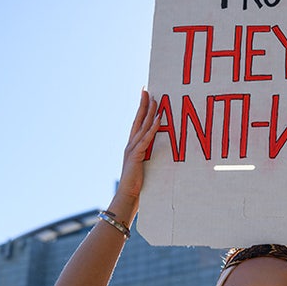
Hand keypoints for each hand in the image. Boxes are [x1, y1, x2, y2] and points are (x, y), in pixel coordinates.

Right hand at [114, 89, 158, 210]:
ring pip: (142, 126)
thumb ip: (148, 157)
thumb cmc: (137, 185)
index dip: (141, 109)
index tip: (145, 96)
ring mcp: (132, 149)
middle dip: (142, 104)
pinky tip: (159, 118)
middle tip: (146, 89)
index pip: (136, 123)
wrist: (127, 196)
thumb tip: (157, 151)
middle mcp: (130, 145)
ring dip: (149, 112)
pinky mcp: (137, 156)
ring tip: (156, 99)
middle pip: (137, 120)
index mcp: (132, 146)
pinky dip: (153, 128)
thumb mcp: (144, 167)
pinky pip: (146, 139)